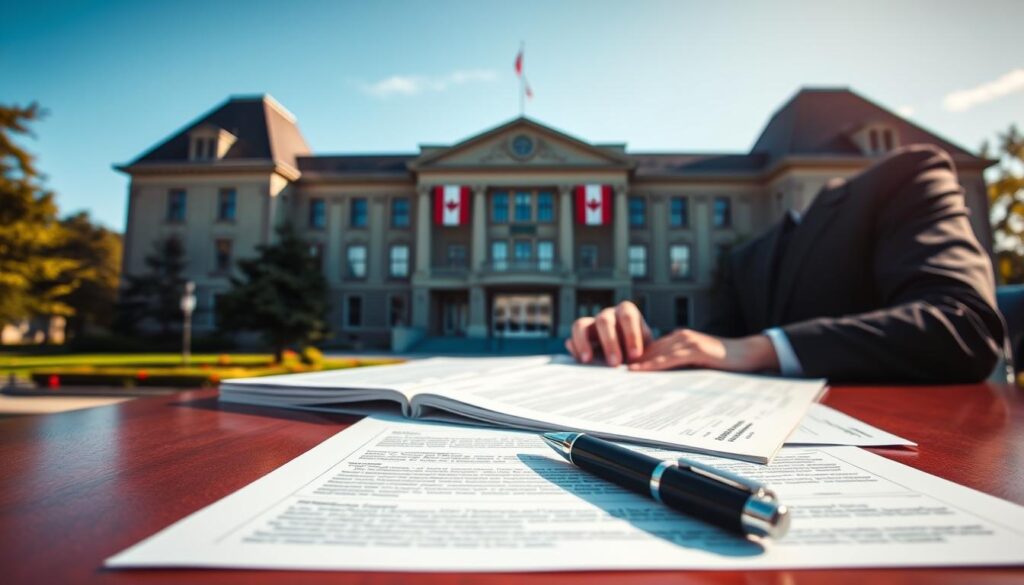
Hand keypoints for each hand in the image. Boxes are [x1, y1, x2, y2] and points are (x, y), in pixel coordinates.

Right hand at [565, 301, 652, 365]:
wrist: (628, 355)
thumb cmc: (640, 351)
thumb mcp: (647, 351)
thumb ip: (642, 353)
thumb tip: (635, 357)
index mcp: (627, 313)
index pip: (628, 317)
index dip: (631, 335)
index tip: (635, 356)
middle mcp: (608, 315)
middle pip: (604, 321)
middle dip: (609, 342)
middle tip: (614, 363)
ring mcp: (591, 324)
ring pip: (580, 325)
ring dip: (584, 343)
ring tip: (587, 361)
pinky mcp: (579, 336)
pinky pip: (571, 338)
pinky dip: (574, 348)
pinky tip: (581, 361)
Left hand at [627, 329, 779, 372]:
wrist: (750, 355)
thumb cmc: (723, 363)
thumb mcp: (696, 365)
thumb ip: (678, 367)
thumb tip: (656, 382)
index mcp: (678, 340)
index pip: (649, 349)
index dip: (631, 358)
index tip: (612, 368)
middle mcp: (680, 337)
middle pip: (647, 349)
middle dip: (627, 359)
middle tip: (606, 371)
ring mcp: (688, 341)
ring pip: (654, 352)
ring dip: (635, 362)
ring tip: (615, 372)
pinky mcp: (697, 349)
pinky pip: (670, 358)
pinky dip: (653, 364)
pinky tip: (639, 370)